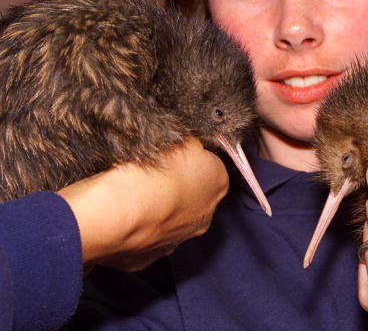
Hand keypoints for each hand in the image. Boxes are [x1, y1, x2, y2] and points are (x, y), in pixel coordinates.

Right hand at [58, 137, 228, 271]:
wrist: (118, 212)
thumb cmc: (150, 172)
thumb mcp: (179, 139)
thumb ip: (191, 143)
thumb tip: (191, 144)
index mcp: (218, 184)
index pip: (211, 166)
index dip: (191, 159)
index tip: (172, 154)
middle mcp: (204, 217)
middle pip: (194, 197)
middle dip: (177, 188)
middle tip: (152, 175)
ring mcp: (176, 242)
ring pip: (169, 222)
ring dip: (156, 211)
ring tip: (132, 196)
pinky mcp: (147, 258)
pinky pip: (143, 240)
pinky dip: (134, 230)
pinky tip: (121, 218)